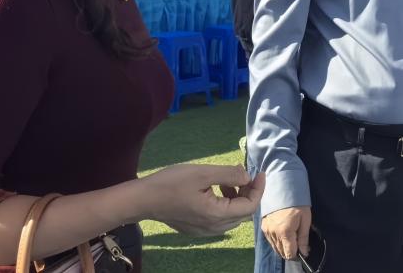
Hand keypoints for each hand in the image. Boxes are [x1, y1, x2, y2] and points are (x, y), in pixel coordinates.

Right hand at [139, 164, 263, 234]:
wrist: (143, 199)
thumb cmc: (171, 183)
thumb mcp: (203, 173)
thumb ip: (229, 175)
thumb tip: (248, 177)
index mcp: (216, 215)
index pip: (249, 206)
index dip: (258, 188)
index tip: (259, 172)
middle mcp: (212, 228)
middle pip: (243, 213)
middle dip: (249, 193)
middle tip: (245, 174)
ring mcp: (203, 230)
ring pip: (232, 217)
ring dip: (237, 198)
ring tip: (229, 180)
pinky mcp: (196, 228)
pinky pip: (220, 219)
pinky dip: (225, 204)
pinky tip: (216, 189)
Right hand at [262, 206, 311, 261]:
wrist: (284, 189)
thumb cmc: (298, 203)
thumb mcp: (305, 219)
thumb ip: (304, 237)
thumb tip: (304, 252)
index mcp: (285, 232)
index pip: (289, 253)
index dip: (297, 254)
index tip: (302, 250)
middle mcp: (273, 233)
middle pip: (281, 252)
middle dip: (290, 251)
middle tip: (298, 243)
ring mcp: (267, 230)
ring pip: (275, 247)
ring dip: (283, 247)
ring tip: (291, 237)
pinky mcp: (263, 226)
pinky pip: (270, 240)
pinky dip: (277, 241)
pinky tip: (283, 234)